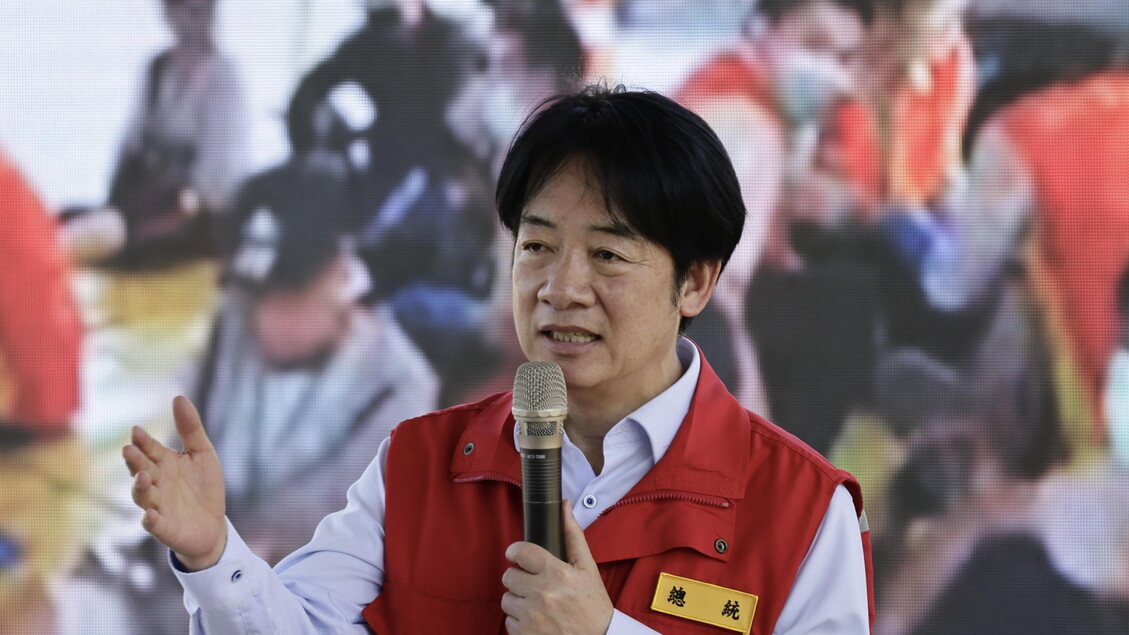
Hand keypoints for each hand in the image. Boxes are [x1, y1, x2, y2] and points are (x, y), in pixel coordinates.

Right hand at [122, 395, 226, 570]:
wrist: (213, 525)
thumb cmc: (203, 487)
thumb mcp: (202, 454)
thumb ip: (190, 428)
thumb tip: (178, 397)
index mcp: (164, 463)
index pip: (149, 449)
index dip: (143, 441)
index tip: (136, 430)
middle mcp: (157, 483)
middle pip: (141, 469)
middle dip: (134, 460)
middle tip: (129, 449)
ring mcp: (158, 505)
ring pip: (143, 495)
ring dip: (140, 486)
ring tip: (144, 476)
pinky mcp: (164, 528)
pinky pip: (154, 524)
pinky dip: (151, 520)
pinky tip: (150, 515)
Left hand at [501, 501, 612, 633]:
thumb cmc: (593, 603)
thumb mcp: (587, 567)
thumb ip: (572, 535)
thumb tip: (564, 505)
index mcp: (557, 573)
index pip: (520, 552)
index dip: (516, 552)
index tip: (518, 556)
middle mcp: (542, 594)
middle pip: (508, 576)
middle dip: (518, 577)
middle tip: (532, 582)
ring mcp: (532, 616)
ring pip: (507, 599)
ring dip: (518, 599)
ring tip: (536, 602)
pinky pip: (509, 621)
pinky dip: (519, 620)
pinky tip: (536, 619)